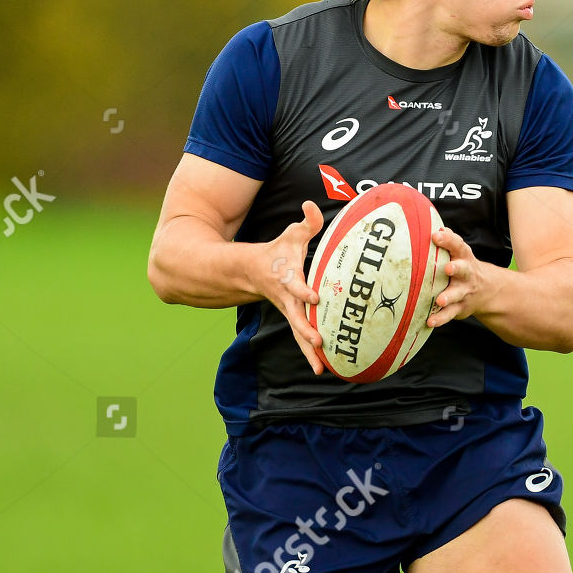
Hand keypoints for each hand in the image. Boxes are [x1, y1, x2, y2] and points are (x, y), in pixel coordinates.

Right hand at [249, 200, 324, 373]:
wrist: (250, 272)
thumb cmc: (277, 252)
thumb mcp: (291, 235)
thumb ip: (306, 222)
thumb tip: (310, 204)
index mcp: (287, 278)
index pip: (296, 286)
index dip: (304, 291)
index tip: (314, 297)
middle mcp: (287, 299)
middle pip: (296, 317)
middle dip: (306, 330)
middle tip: (318, 342)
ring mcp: (289, 311)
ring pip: (298, 333)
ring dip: (308, 351)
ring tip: (320, 368)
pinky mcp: (292, 319)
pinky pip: (301, 338)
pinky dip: (309, 353)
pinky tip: (322, 368)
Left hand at [428, 226, 493, 327]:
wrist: (488, 290)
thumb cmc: (465, 266)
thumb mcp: (460, 252)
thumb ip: (449, 242)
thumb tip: (434, 226)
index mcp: (464, 258)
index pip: (458, 246)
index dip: (448, 240)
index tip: (436, 235)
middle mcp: (466, 274)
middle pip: (463, 269)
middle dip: (456, 268)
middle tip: (447, 268)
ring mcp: (464, 292)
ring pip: (457, 294)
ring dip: (448, 297)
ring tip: (439, 300)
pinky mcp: (460, 307)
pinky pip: (450, 314)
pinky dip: (440, 319)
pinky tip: (430, 321)